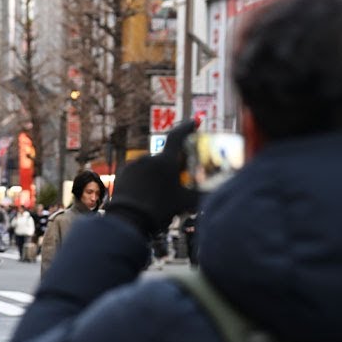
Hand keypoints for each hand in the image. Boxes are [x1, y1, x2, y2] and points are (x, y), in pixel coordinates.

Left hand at [102, 119, 200, 237]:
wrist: (127, 220)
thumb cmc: (158, 210)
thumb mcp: (185, 203)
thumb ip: (203, 196)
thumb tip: (219, 194)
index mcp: (165, 161)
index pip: (177, 136)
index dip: (187, 127)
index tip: (195, 121)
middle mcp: (149, 158)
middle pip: (164, 157)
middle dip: (171, 166)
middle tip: (175, 180)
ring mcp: (133, 164)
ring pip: (150, 166)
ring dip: (155, 174)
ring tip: (158, 193)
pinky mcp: (122, 173)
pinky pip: (136, 172)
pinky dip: (142, 179)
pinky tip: (145, 193)